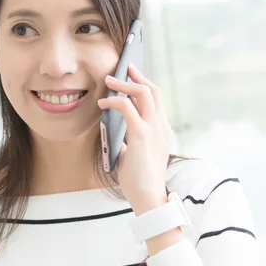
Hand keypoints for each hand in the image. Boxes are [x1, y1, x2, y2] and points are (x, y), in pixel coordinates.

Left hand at [97, 64, 173, 214]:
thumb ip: (132, 142)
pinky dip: (114, 100)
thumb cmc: (140, 180)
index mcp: (162, 131)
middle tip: (123, 69)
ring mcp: (154, 129)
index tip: (133, 76)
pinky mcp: (142, 135)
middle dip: (137, 76)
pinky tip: (103, 103)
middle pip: (153, 90)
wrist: (149, 197)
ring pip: (143, 93)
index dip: (145, 84)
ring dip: (124, 84)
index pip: (157, 100)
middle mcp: (162, 126)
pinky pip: (127, 107)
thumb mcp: (137, 156)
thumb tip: (119, 136)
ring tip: (109, 80)